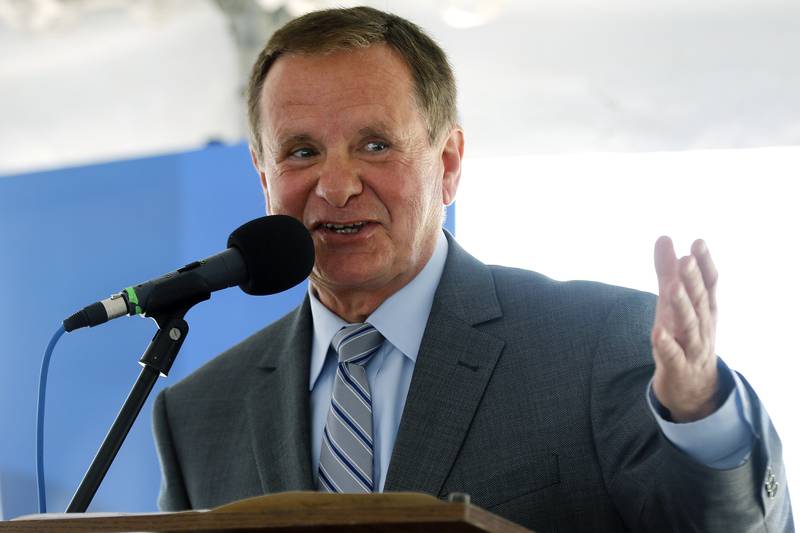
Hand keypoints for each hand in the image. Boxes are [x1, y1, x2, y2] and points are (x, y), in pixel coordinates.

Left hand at [651, 236, 719, 421]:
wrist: (693, 387)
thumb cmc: (682, 335)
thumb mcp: (674, 302)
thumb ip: (668, 271)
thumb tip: (664, 237)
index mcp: (705, 309)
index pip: (710, 284)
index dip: (705, 264)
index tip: (698, 243)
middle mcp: (702, 326)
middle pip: (699, 302)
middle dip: (693, 281)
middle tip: (686, 259)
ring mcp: (692, 348)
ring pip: (689, 327)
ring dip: (682, 307)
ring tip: (672, 287)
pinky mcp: (677, 367)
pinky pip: (672, 356)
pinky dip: (666, 344)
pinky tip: (657, 332)